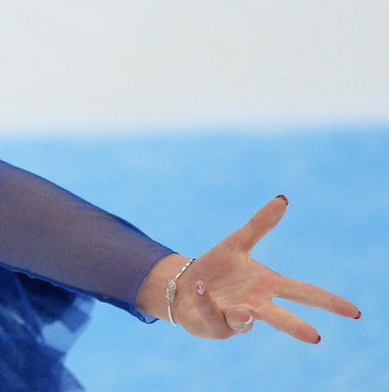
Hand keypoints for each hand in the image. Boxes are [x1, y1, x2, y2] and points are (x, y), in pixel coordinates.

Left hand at [171, 195, 359, 342]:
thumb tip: (282, 199)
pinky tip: (200, 287)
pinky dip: (206, 300)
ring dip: (244, 315)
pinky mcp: (214, 326)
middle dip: (296, 327)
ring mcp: (236, 318)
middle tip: (315, 337)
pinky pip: (212, 313)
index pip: (304, 294)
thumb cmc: (216, 269)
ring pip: (244, 321)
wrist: (183, 287)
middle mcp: (256, 305)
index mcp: (268, 286)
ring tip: (245, 308)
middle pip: (280, 318)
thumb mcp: (236, 244)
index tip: (355, 312)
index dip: (330, 302)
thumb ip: (259, 225)